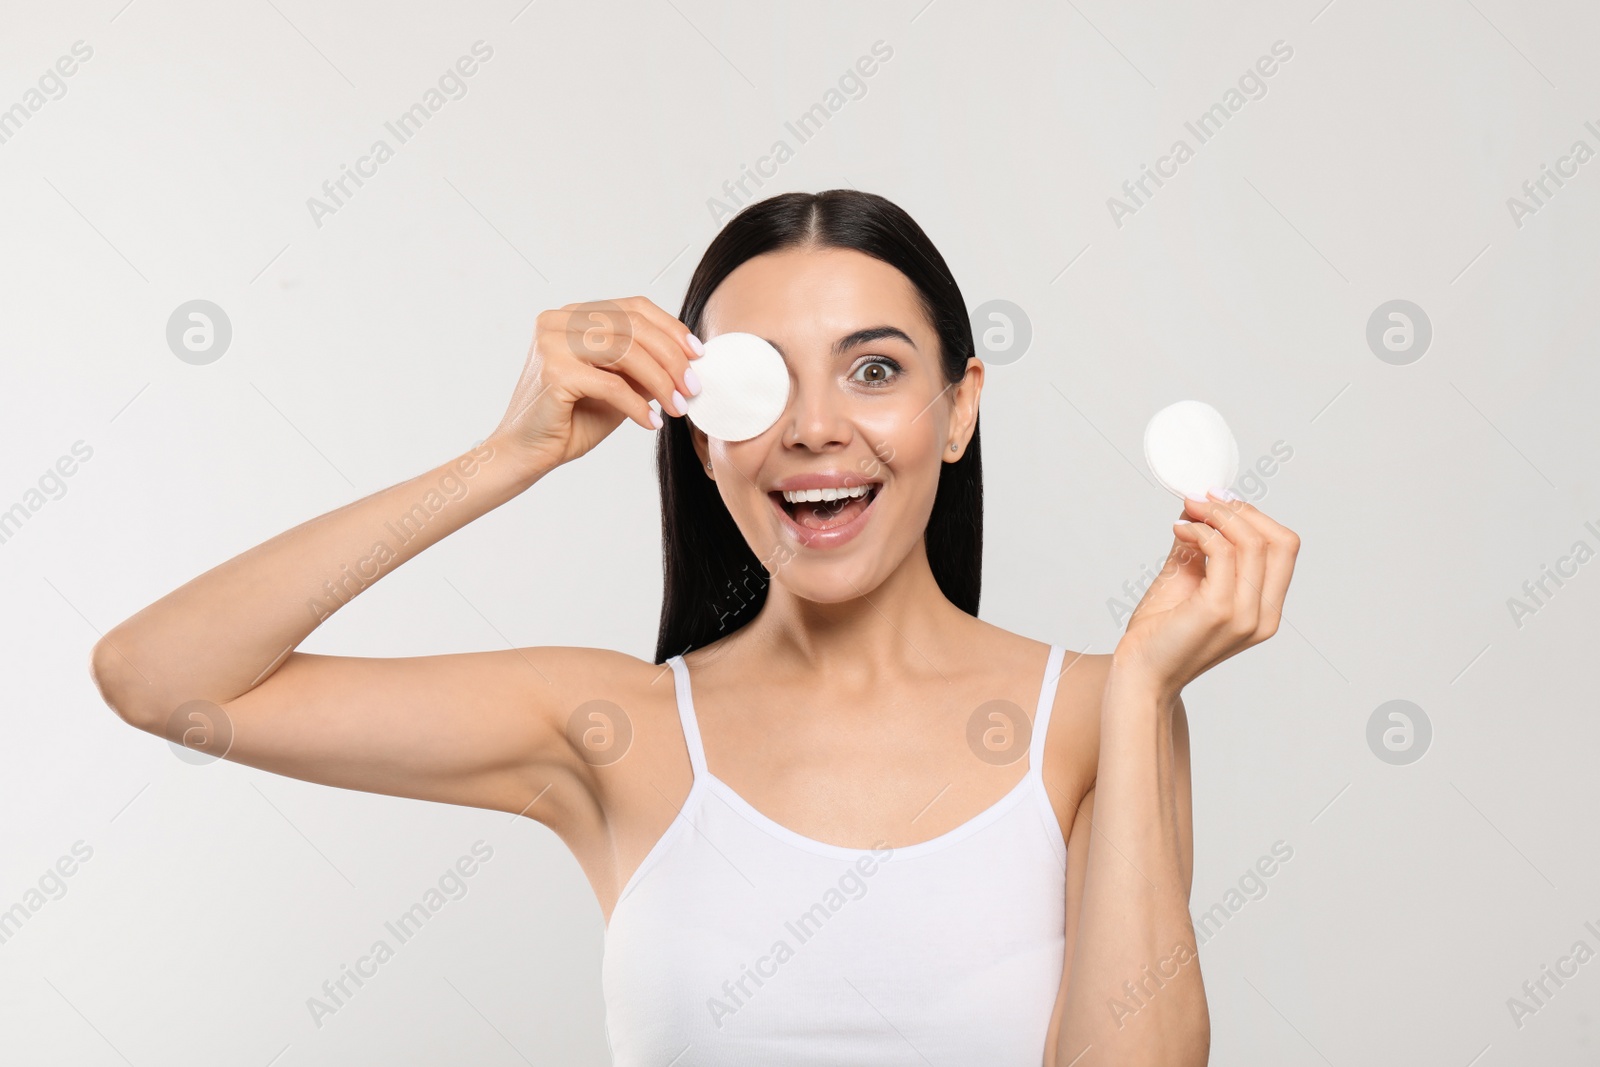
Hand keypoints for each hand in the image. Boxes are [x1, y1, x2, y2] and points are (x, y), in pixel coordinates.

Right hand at [488, 297, 702, 473]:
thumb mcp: (618, 386)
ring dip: (661, 382)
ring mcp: (553, 342)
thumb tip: (688, 360)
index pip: (633, 308)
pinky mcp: (554, 371)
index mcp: (573, 315)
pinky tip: (651, 422)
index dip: (671, 328)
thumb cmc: (570, 420)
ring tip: (678, 408)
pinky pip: (611, 384)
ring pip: (627, 352)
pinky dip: (637, 405)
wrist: (527, 453)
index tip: (697, 355)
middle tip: (693, 388)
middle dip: (672, 358)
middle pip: (634, 327)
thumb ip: (644, 367)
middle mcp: (559, 320)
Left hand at [1111, 491, 1300, 699]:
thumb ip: (1200, 547)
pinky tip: (1180, 530)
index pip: (1284, 548)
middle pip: (1282, 541)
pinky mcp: (1219, 611)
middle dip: (1242, 510)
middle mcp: (1263, 615)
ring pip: (1253, 542)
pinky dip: (1201, 531)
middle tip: (1203, 500)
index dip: (1255, 516)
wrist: (1139, 673)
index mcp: (1264, 609)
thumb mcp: (1187, 579)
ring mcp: (1245, 615)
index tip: (1218, 500)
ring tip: (1187, 513)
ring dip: (1217, 515)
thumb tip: (1200, 505)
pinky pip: (1222, 552)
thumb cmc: (1160, 633)